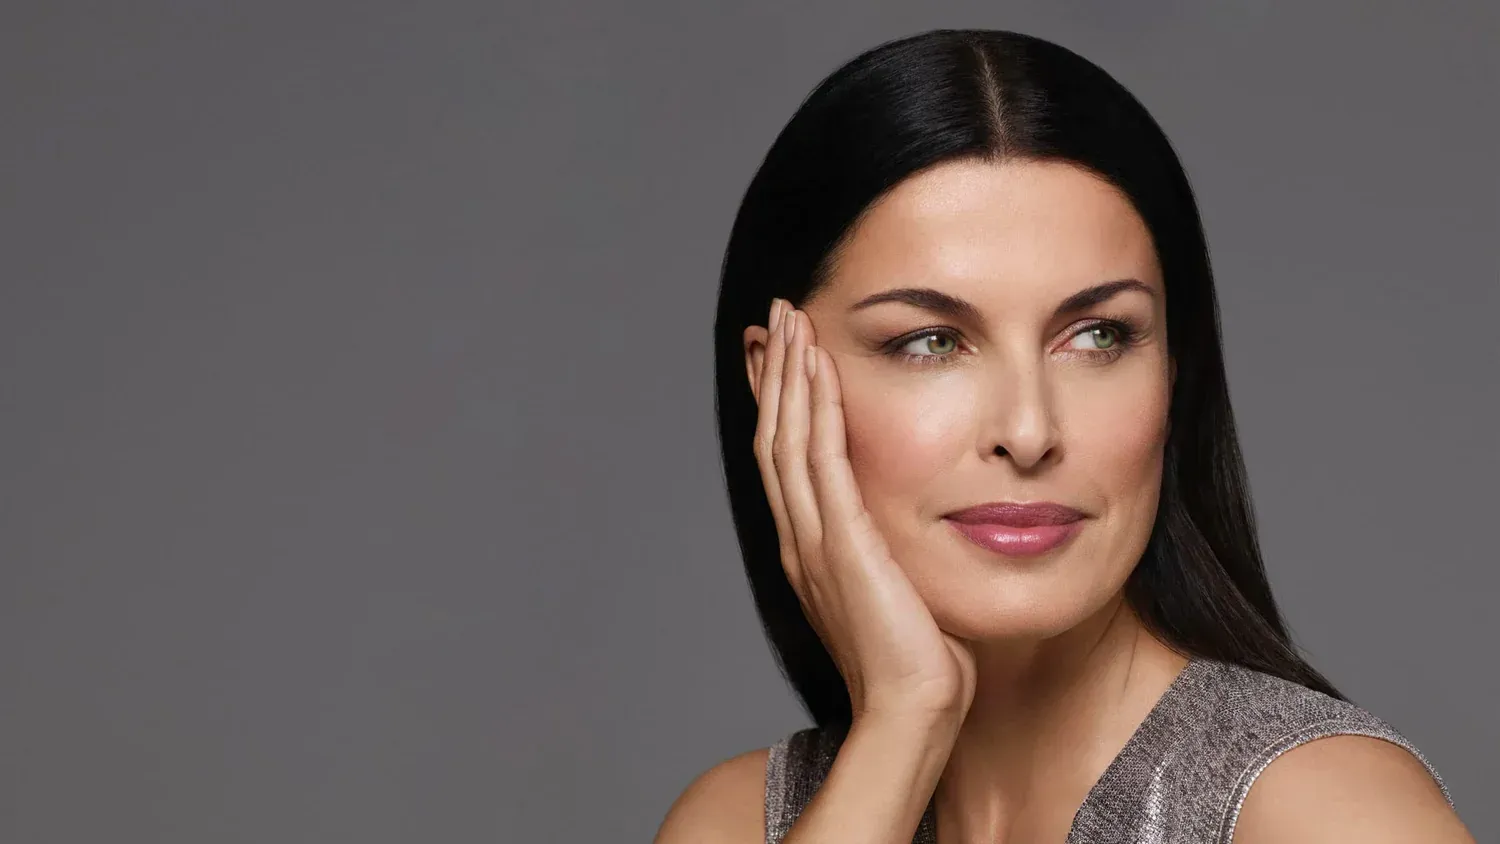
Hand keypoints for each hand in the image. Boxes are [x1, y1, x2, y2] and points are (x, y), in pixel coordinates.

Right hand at [751, 299, 976, 722]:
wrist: (915, 714)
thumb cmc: (920, 664)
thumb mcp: (900, 594)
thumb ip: (892, 556)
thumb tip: (909, 531)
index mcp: (811, 551)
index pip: (786, 461)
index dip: (780, 404)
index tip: (783, 358)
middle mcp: (802, 539)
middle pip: (775, 438)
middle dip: (778, 374)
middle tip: (778, 317)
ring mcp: (815, 541)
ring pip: (789, 439)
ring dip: (791, 374)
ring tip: (793, 320)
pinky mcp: (842, 543)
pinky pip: (822, 459)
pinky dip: (817, 407)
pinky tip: (820, 365)